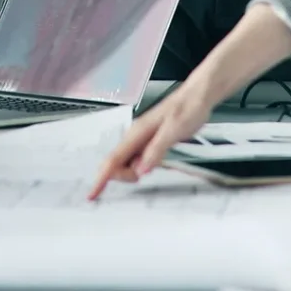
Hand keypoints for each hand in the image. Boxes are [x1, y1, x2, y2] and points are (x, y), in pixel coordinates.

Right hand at [89, 76, 215, 199]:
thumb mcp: (173, 130)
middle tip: (140, 179)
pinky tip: (147, 169)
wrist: (198, 96)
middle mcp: (136, 135)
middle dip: (121, 176)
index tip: (93, 193)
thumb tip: (140, 170)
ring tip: (148, 171)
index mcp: (138, 133)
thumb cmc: (187, 108)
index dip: (101, 178)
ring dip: (130, 173)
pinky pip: (137, 158)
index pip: (114, 159)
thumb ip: (156, 150)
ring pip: (127, 162)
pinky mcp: (150, 140)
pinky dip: (138, 168)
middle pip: (116, 163)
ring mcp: (142, 138)